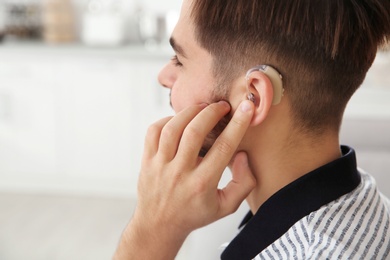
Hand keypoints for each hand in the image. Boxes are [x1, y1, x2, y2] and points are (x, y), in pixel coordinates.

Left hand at [114, 100, 255, 259]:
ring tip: (203, 108)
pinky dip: (168, 120)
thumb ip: (243, 183)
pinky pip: (154, 131)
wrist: (159, 225)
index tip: (247, 107)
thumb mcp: (226, 206)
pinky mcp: (147, 160)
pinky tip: (180, 121)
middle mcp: (179, 173)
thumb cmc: (194, 214)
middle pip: (195, 132)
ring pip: (173, 128)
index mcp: (202, 184)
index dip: (238, 124)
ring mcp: (160, 166)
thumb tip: (241, 155)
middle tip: (222, 106)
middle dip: (212, 112)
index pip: (224, 147)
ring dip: (190, 112)